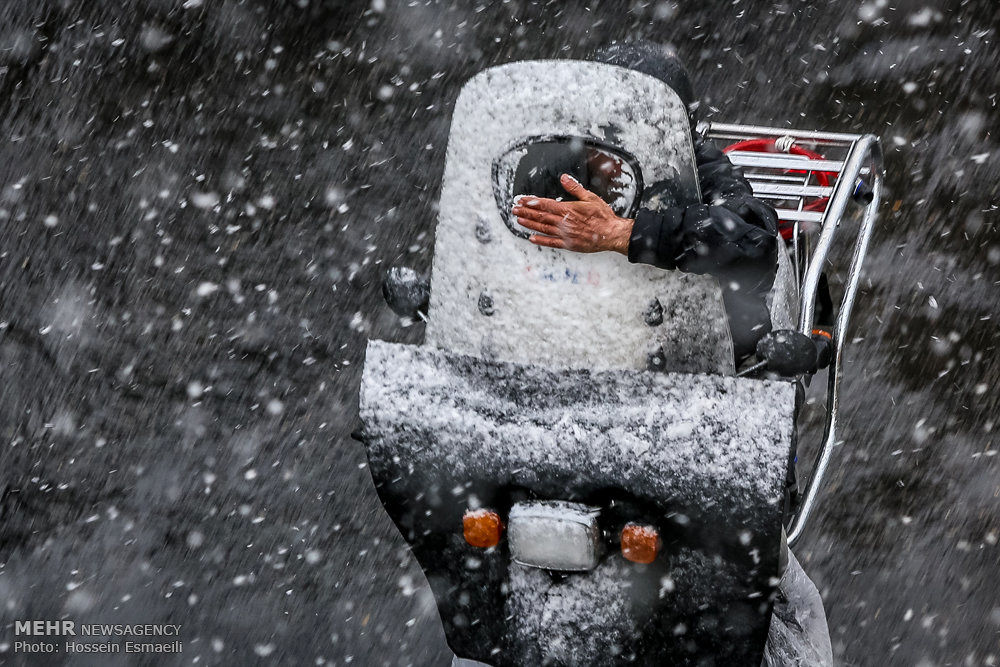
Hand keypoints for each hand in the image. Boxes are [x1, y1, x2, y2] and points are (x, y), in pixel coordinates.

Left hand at [511, 174, 633, 253]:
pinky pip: (551, 243)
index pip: (545, 204)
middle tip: (514, 209)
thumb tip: (563, 178)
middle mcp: (564, 222)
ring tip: (519, 220)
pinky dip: (540, 240)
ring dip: (529, 224)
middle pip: (540, 216)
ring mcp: (565, 234)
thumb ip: (574, 188)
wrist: (611, 234)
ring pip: (543, 228)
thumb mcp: (590, 197)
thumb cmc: (603, 216)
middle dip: (525, 212)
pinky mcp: (568, 244)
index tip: (521, 200)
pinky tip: (532, 238)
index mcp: (568, 209)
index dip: (531, 202)